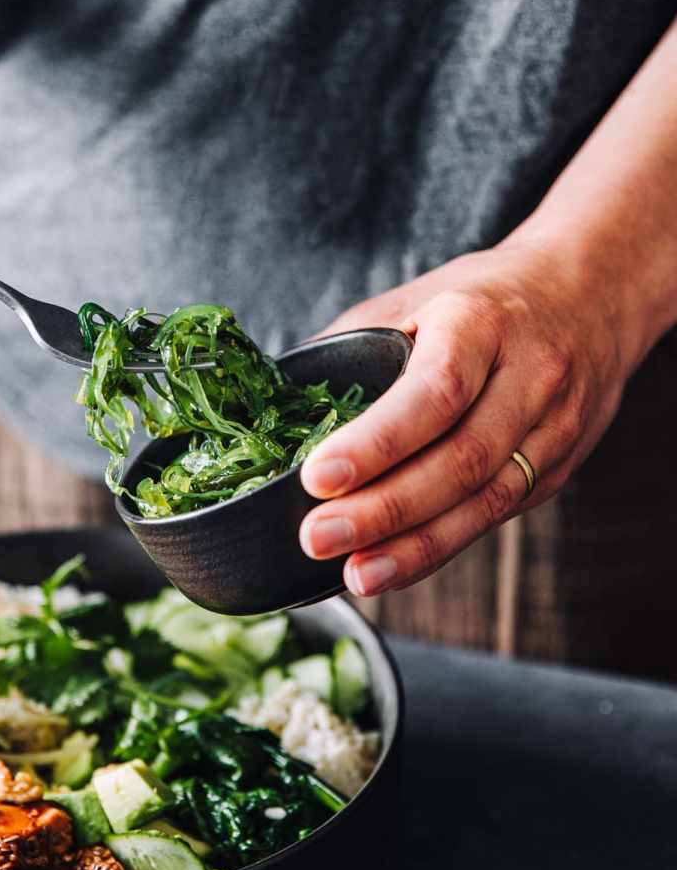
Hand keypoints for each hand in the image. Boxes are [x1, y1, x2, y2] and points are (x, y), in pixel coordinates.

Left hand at [298, 240, 630, 596]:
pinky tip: (394, 565)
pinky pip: (495, 516)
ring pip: (485, 500)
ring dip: (414, 547)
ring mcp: (552, 427)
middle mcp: (528, 376)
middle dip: (384, 509)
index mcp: (481, 323)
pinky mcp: (556, 467)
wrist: (590, 296)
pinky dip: (441, 546)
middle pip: (461, 458)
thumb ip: (350, 347)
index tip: (318, 477)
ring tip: (355, 573)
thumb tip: (280, 404)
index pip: (434, 391)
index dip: (377, 441)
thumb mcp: (413, 299)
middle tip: (317, 538)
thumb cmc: (480, 300)